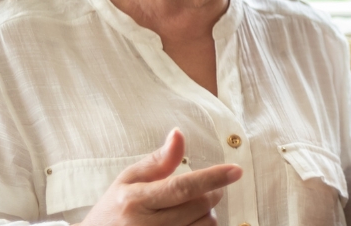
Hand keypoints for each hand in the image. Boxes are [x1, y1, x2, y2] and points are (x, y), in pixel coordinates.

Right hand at [77, 129, 242, 225]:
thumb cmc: (114, 210)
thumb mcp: (128, 180)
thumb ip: (158, 160)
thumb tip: (179, 134)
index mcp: (135, 201)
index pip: (181, 188)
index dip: (211, 178)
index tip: (236, 171)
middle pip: (200, 206)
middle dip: (209, 192)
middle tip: (200, 189)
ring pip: (206, 225)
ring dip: (206, 213)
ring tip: (186, 210)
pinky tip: (188, 222)